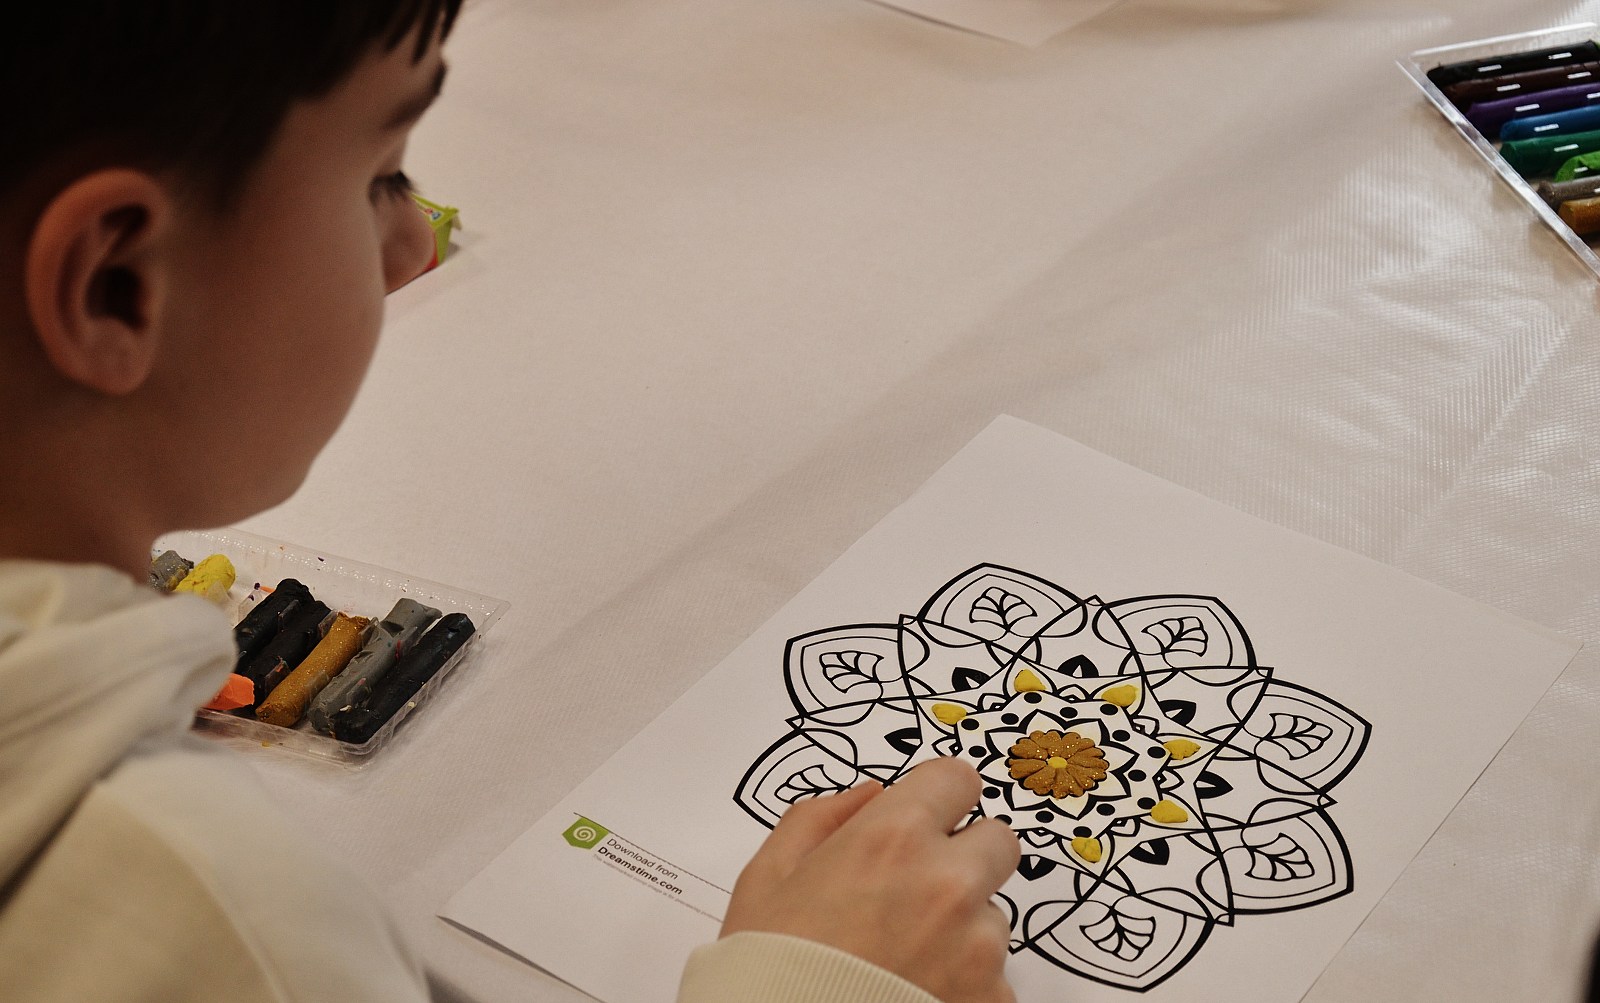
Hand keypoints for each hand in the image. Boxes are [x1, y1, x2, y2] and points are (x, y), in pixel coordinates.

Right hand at [722, 757, 1021, 1002]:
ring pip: (994, 914)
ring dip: (963, 927)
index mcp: (892, 838)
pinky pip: (995, 976)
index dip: (938, 798)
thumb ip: (818, 819)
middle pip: (996, 840)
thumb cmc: (770, 968)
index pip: (957, 779)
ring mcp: (978, 945)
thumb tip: (868, 795)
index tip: (926, 819)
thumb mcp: (767, 877)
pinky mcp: (992, 998)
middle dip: (964, 857)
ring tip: (904, 958)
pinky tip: (916, 991)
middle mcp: (947, 881)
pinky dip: (965, 983)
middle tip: (917, 893)